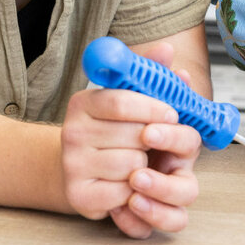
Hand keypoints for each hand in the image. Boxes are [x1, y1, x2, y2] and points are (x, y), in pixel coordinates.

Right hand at [61, 42, 201, 237]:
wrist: (82, 170)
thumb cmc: (114, 130)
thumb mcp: (131, 99)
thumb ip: (149, 74)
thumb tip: (167, 50)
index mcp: (83, 102)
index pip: (120, 101)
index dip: (152, 108)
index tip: (172, 114)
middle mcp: (72, 131)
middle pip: (132, 135)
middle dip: (152, 139)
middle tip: (152, 141)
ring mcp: (72, 164)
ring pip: (131, 164)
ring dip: (143, 165)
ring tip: (136, 161)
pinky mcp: (78, 194)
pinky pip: (123, 192)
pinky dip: (133, 190)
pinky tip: (126, 181)